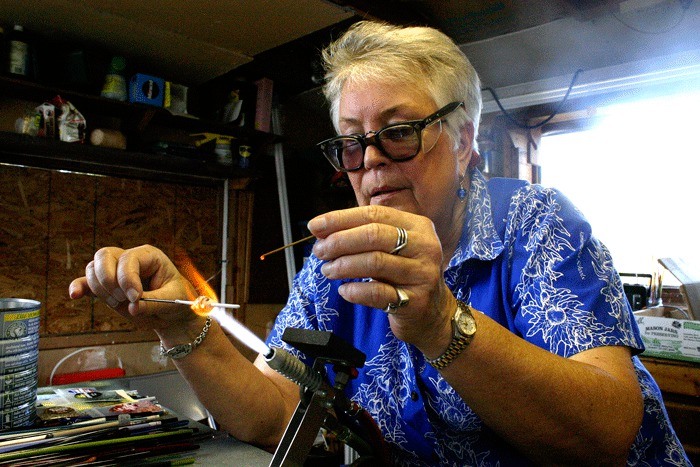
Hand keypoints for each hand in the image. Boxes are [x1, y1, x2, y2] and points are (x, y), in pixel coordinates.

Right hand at [68, 244, 197, 330]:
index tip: (135, 297)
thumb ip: (154, 303)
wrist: (172, 313)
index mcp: (149, 256)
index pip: (129, 258)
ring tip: (119, 303)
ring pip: (93, 268)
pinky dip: (80, 287)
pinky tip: (75, 295)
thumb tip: (133, 307)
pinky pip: (87, 283)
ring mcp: (115, 272)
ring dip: (100, 288)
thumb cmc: (177, 301)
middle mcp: (129, 260)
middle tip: (122, 298)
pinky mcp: (107, 287)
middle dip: (108, 278)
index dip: (128, 278)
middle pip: (105, 255)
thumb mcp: (173, 301)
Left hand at [308, 206, 453, 351]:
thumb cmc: (404, 276)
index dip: (341, 218)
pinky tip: (344, 291)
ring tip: (328, 270)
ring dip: (343, 265)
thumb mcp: (394, 249)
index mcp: (417, 226)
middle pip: (374, 235)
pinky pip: (378, 293)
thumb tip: (322, 230)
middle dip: (340, 241)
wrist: (433, 314)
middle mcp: (424, 246)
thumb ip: (364, 236)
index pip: (374, 214)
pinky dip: (355, 291)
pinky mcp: (415, 301)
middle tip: (320, 251)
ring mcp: (422, 274)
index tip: (315, 226)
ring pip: (375, 262)